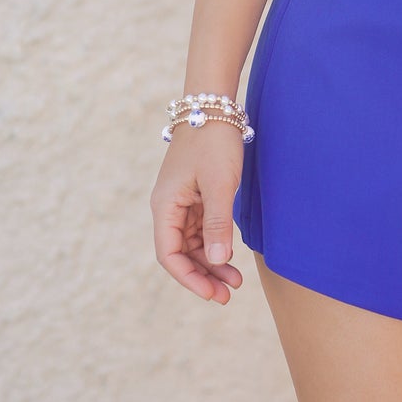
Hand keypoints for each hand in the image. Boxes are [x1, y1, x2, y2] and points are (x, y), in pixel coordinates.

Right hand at [150, 125, 245, 303]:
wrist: (214, 106)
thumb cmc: (215, 141)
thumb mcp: (220, 184)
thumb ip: (217, 223)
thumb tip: (216, 260)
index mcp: (165, 206)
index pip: (169, 255)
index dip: (189, 278)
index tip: (212, 294)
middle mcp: (168, 207)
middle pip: (180, 253)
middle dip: (202, 275)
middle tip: (229, 294)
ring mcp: (182, 202)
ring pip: (192, 244)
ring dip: (211, 263)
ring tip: (236, 281)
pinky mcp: (195, 196)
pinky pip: (201, 229)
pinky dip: (215, 244)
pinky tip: (231, 257)